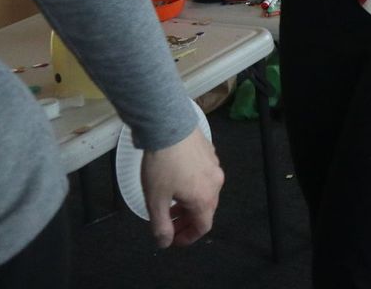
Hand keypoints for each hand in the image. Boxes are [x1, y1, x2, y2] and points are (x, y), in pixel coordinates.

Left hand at [140, 124, 223, 248]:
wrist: (169, 127)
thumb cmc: (162, 166)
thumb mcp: (155, 200)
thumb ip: (160, 225)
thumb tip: (165, 242)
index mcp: (205, 199)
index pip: (203, 227)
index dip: (188, 237)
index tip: (173, 240)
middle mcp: (216, 184)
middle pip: (205, 210)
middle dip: (186, 220)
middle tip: (168, 222)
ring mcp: (215, 166)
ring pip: (205, 192)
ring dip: (188, 203)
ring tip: (170, 202)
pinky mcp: (210, 152)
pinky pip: (203, 176)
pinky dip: (191, 186)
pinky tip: (176, 179)